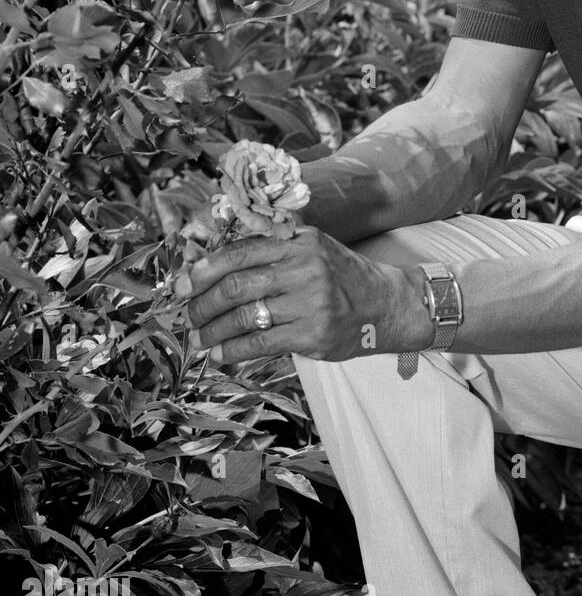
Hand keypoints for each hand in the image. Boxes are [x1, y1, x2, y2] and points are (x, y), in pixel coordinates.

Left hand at [176, 225, 424, 363]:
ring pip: (243, 317)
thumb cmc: (339, 277)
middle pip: (236, 285)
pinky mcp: (313, 333)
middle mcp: (305, 267)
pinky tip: (220, 354)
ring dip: (212, 331)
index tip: (181, 284)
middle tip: (188, 315)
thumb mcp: (311, 250)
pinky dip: (232, 351)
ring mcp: (311, 301)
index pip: (240, 251)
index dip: (204, 269)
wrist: (385, 304)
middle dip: (201, 303)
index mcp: (299, 241)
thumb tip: (209, 267)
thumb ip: (270, 252)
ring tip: (199, 338)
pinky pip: (260, 344)